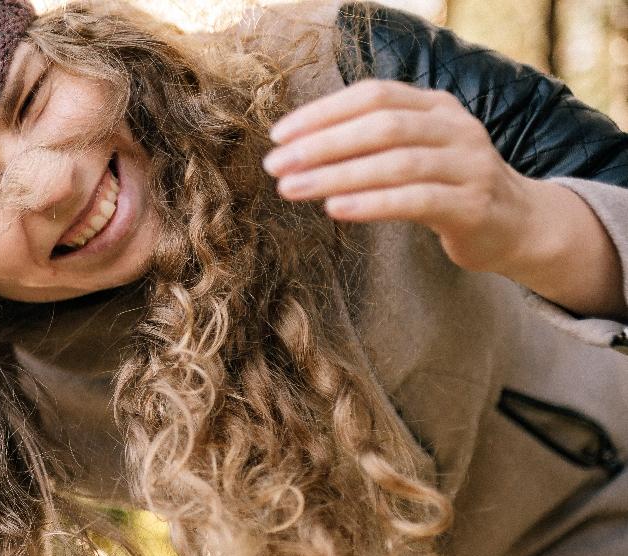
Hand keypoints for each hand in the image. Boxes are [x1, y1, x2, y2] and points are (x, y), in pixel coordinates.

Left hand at [264, 79, 537, 272]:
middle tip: (276, 165)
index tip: (279, 135)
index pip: (373, 95)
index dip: (324, 112)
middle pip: (381, 126)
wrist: (516, 223)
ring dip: (336, 175)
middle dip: (322, 144)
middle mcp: (454, 128)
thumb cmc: (447, 187)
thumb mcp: (415, 152)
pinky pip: (415, 200)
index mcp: (434, 107)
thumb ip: (372, 143)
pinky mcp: (472, 206)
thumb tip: (300, 147)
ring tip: (291, 188)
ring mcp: (468, 164)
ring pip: (396, 163)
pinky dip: (371, 204)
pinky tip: (335, 209)